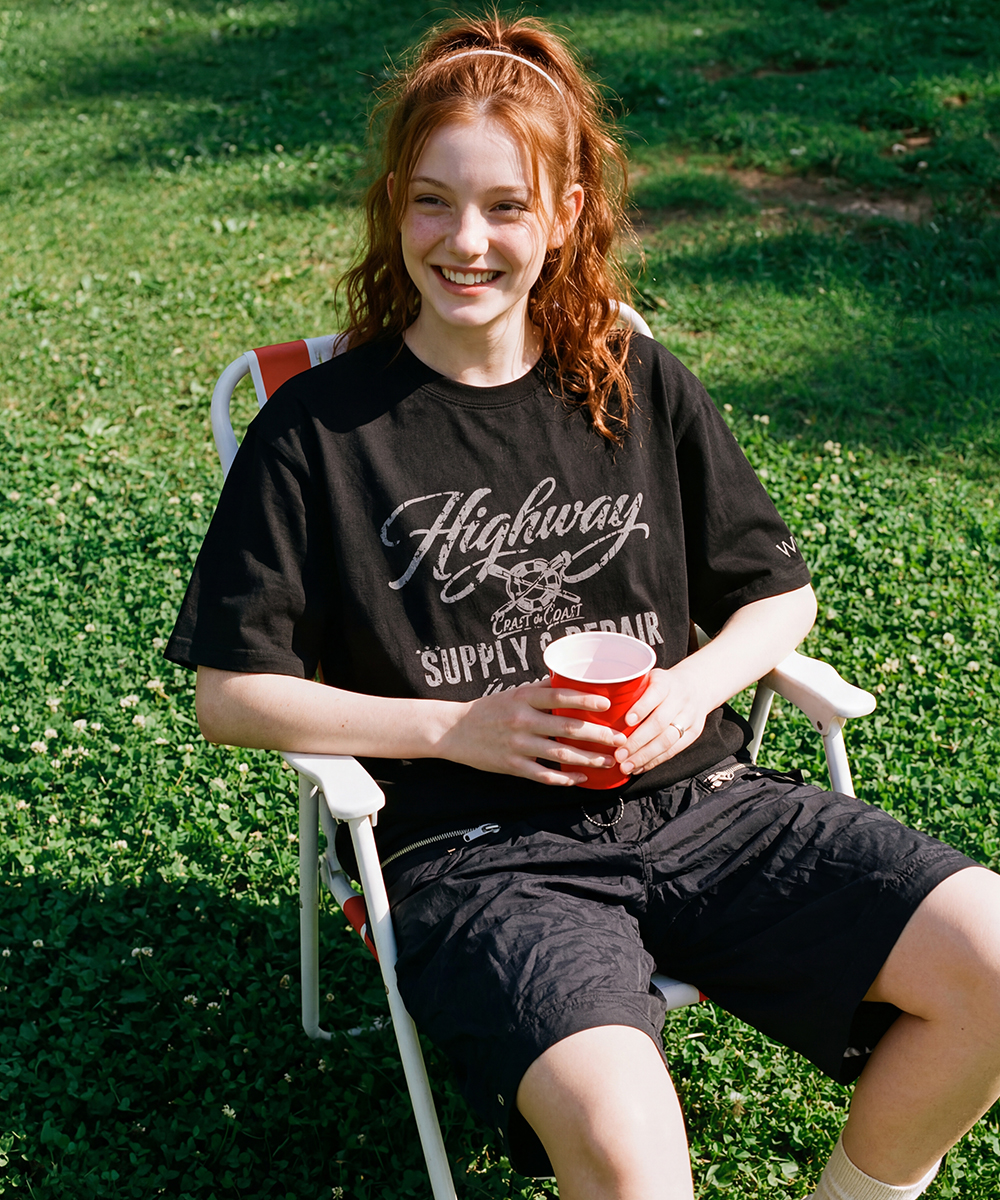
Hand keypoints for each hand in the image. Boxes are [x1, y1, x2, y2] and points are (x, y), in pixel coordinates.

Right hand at [436, 678, 626, 785]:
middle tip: (621, 739)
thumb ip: (541, 689)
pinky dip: (565, 778)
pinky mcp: (512, 766)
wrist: (454, 731)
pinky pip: (544, 775)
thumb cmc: (488, 710)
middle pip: (568, 727)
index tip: (607, 704)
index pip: (560, 696)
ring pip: (560, 754)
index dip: (585, 700)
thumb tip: (569, 679)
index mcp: (523, 698)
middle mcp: (522, 720)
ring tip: (609, 761)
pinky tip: (582, 778)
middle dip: (598, 735)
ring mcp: (517, 745)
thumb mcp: (513, 693)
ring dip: (589, 759)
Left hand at [613, 666, 710, 776]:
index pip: (655, 694)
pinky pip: (674, 750)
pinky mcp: (694, 732)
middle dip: (637, 742)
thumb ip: (630, 689)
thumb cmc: (661, 685)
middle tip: (618, 755)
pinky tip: (639, 767)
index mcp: (665, 682)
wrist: (697, 685)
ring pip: (667, 740)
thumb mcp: (649, 678)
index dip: (641, 708)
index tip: (626, 721)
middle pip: (659, 723)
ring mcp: (689, 716)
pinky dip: (655, 761)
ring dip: (644, 756)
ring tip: (626, 766)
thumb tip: (594, 707)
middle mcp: (680, 698)